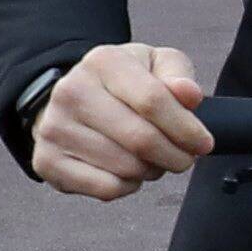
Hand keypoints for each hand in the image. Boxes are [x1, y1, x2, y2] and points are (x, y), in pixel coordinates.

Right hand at [28, 40, 209, 200]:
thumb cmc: (126, 84)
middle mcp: (71, 91)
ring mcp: (54, 128)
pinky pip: (106, 188)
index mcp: (103, 62)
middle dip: (176, 156)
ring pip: (126, 168)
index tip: (204, 143)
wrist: (75, 99)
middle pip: (142, 140)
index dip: (188, 129)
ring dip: (151, 171)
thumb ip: (179, 75)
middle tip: (183, 158)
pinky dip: (127, 186)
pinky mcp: (47, 161)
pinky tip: (126, 170)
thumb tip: (189, 94)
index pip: (155, 101)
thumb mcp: (156, 65)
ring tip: (150, 158)